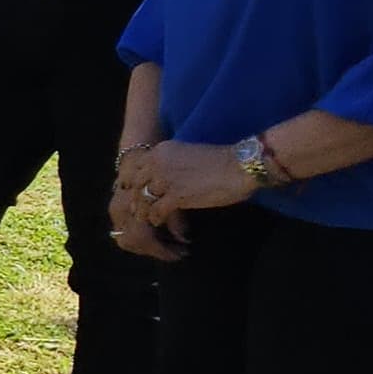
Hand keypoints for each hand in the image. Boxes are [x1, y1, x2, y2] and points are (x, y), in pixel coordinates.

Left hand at [109, 136, 247, 259]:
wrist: (240, 166)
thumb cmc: (222, 161)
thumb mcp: (189, 154)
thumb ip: (173, 163)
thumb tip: (166, 176)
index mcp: (162, 150)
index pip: (136, 166)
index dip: (133, 180)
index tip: (133, 190)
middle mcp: (158, 162)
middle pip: (135, 183)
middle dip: (135, 198)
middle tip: (136, 209)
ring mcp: (165, 179)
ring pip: (143, 199)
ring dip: (144, 211)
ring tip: (146, 219)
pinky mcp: (175, 196)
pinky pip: (156, 211)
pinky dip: (156, 219)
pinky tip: (159, 223)